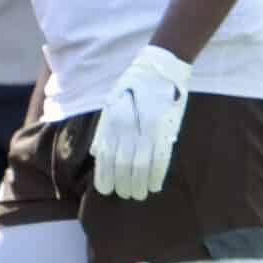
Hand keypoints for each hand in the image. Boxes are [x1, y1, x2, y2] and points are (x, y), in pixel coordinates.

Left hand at [90, 45, 193, 201]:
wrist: (161, 67)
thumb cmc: (134, 86)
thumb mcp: (111, 103)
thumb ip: (104, 129)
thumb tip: (96, 154)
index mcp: (111, 121)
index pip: (105, 157)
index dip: (105, 177)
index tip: (106, 190)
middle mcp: (126, 127)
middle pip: (122, 165)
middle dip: (123, 185)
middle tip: (126, 195)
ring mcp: (147, 129)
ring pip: (140, 166)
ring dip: (139, 184)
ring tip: (140, 194)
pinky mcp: (165, 129)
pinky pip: (160, 159)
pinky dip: (156, 175)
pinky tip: (155, 185)